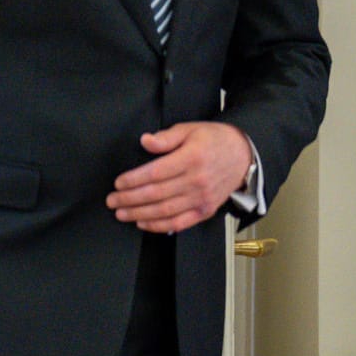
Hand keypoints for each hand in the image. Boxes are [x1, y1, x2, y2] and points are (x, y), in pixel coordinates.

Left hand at [107, 121, 252, 232]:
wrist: (243, 155)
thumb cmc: (214, 141)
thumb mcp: (190, 129)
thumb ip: (166, 137)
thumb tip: (145, 141)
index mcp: (191, 158)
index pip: (156, 173)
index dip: (134, 180)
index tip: (118, 183)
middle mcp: (197, 181)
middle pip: (157, 194)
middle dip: (130, 199)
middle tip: (112, 201)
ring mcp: (202, 198)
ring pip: (165, 211)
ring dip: (140, 214)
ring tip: (122, 213)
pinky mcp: (205, 210)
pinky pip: (180, 223)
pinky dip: (160, 226)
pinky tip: (143, 223)